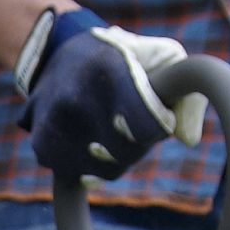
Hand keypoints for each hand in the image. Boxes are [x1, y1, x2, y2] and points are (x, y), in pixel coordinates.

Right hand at [18, 9, 208, 180]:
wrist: (54, 52)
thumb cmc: (122, 56)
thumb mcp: (162, 56)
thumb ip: (187, 92)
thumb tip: (188, 139)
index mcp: (110, 73)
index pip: (148, 127)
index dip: (159, 126)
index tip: (158, 114)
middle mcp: (76, 99)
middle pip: (128, 153)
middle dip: (138, 142)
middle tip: (132, 121)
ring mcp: (54, 125)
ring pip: (105, 172)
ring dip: (114, 157)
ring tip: (107, 128)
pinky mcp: (41, 146)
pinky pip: (82, 176)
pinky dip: (89, 165)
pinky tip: (85, 139)